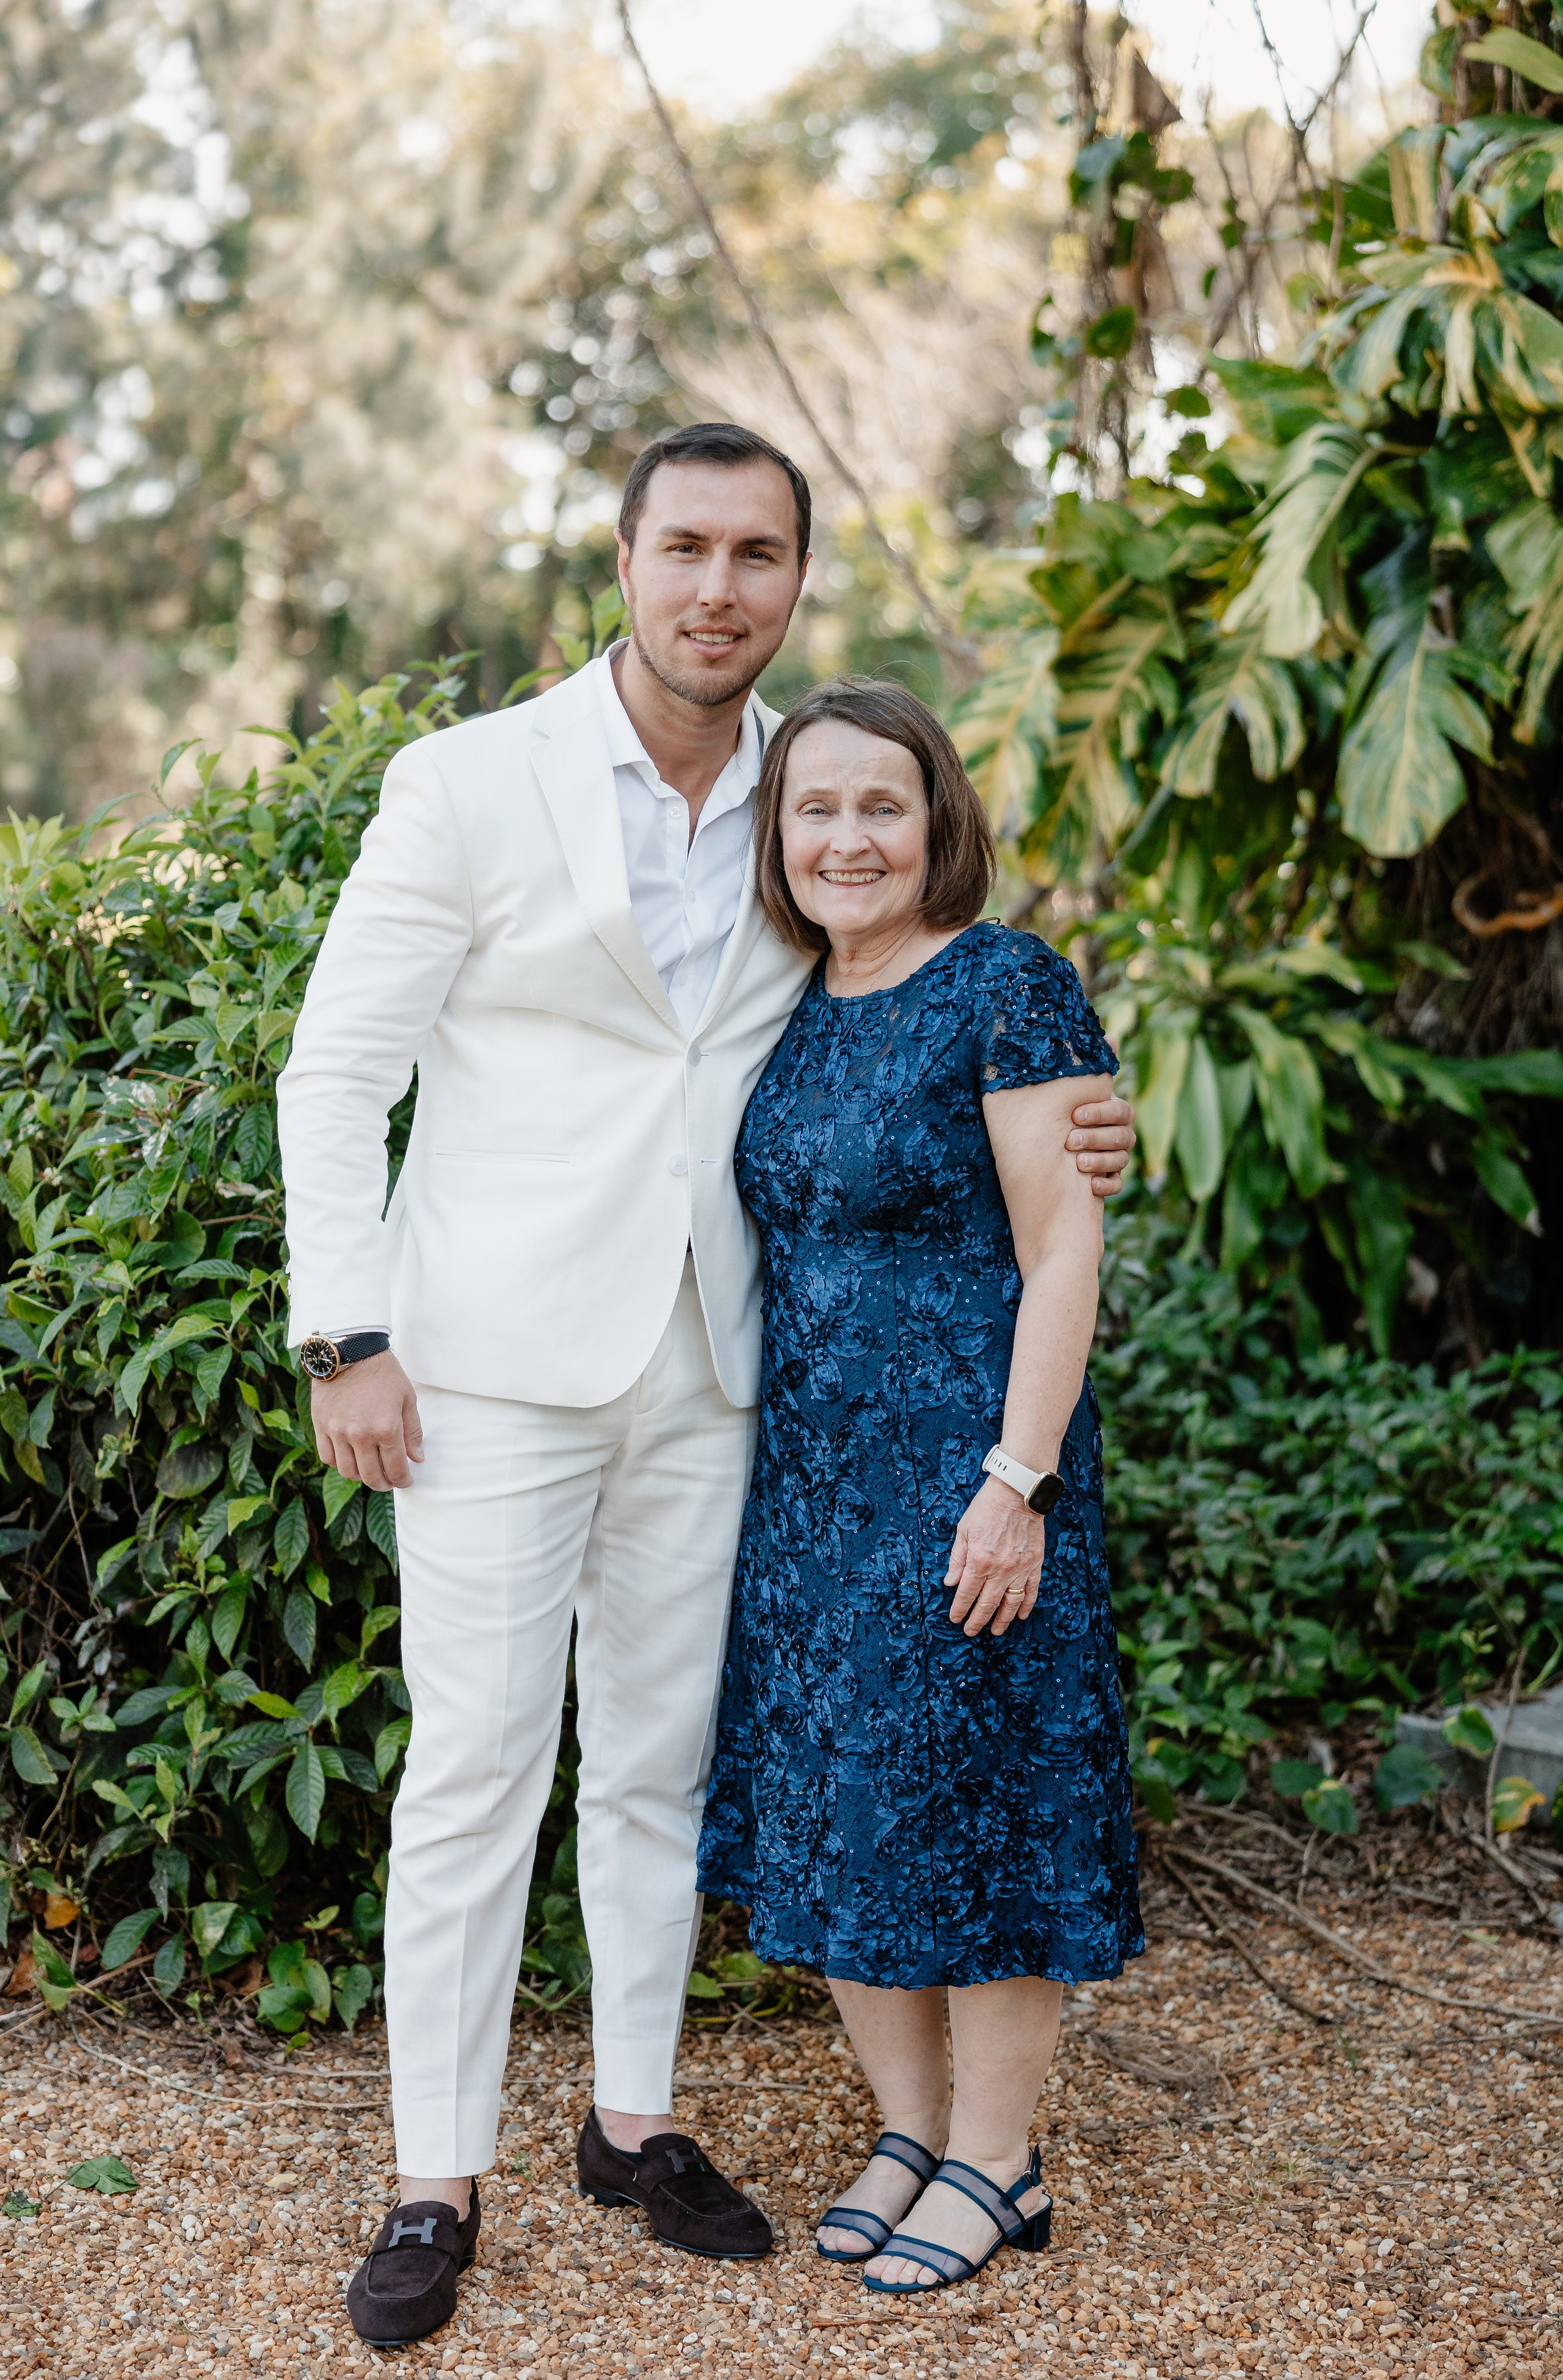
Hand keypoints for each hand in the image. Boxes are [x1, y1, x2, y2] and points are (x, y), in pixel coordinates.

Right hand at [311, 1350, 423, 1490]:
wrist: (350, 1351)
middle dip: (384, 1484)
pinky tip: (350, 1458)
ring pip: (348, 1471)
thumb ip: (413, 1431)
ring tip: (369, 1471)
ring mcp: (338, 1432)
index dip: (403, 1480)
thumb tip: (417, 1459)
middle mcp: (361, 1435)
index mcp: (387, 1429)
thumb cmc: (383, 1372)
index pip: (396, 1469)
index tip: (406, 1481)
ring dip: (361, 1477)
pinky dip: (339, 1464)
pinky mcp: (321, 1426)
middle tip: (389, 1481)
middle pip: (372, 1476)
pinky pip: (328, 1457)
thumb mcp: (407, 1398)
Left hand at [945, 1475, 1046, 1638]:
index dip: (959, 1609)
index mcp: (979, 1561)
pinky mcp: (1034, 1564)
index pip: (966, 1594)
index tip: (955, 1619)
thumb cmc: (987, 1508)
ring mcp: (1020, 1569)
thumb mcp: (963, 1531)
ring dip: (1002, 1620)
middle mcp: (1000, 1570)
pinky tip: (1021, 1616)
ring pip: (1011, 1604)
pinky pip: (1031, 1591)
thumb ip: (957, 1559)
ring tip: (995, 1631)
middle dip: (977, 1621)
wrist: (1017, 1493)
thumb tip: (950, 1583)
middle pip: (987, 1604)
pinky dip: (1027, 1606)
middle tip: (971, 1631)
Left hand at [1068, 1091, 1134, 1198]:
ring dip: (1099, 1161)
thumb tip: (1069, 1068)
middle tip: (1070, 1141)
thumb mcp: (1072, 1100)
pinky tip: (1091, 1185)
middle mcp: (1124, 1134)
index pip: (1118, 1111)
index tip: (1075, 1115)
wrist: (1060, 1141)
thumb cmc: (1066, 1115)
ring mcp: (1120, 1156)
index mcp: (1119, 1113)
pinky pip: (1117, 1184)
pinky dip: (1106, 1186)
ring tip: (1078, 1163)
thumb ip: (1076, 1090)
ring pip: (1120, 1160)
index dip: (1099, 1113)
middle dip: (1094, 1138)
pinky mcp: (1113, 1177)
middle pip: (1119, 1136)